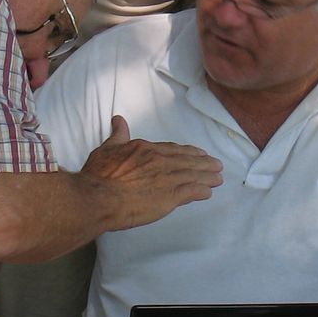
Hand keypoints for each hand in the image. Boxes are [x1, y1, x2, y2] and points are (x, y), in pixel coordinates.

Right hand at [81, 115, 221, 229]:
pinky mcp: (170, 196)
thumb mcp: (107, 148)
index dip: (187, 152)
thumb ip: (118, 135)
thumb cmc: (98, 175)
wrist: (99, 197)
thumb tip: (119, 119)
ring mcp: (167, 178)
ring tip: (218, 178)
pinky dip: (201, 191)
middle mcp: (160, 161)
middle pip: (188, 160)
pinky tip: (207, 193)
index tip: (198, 154)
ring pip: (193, 175)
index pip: (173, 149)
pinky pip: (191, 192)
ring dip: (207, 177)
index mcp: (146, 149)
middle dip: (204, 163)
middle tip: (217, 165)